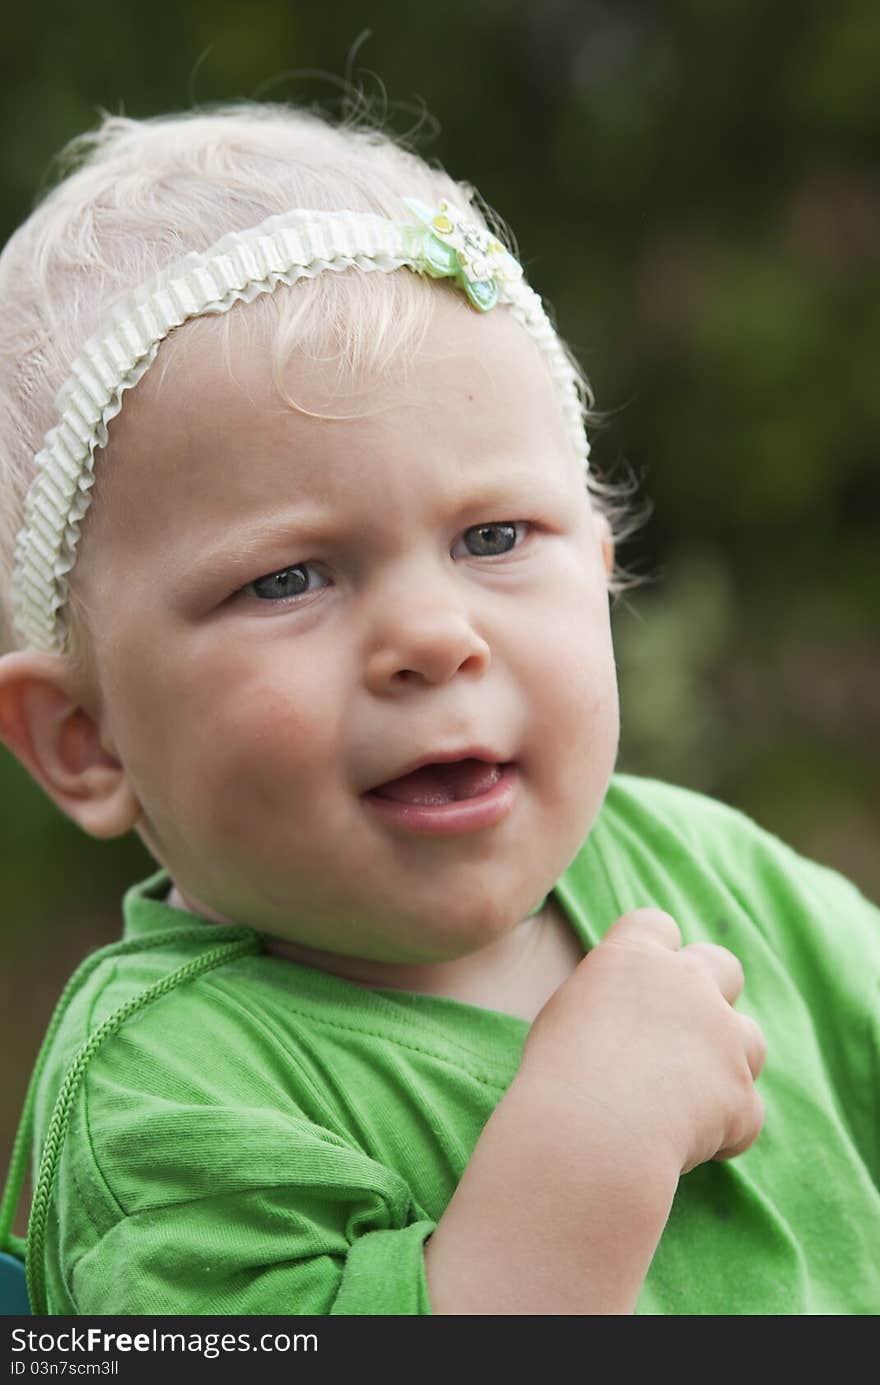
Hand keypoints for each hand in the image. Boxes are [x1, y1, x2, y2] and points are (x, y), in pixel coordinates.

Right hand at [520, 908, 765, 1175]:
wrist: (590, 1133)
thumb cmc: (558, 1075)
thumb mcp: (565, 1013)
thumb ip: (605, 997)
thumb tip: (618, 1012)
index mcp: (636, 957)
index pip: (656, 925)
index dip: (654, 949)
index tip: (641, 983)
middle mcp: (689, 985)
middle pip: (724, 965)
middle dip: (713, 993)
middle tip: (683, 1033)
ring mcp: (724, 1038)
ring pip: (750, 1039)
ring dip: (728, 1063)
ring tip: (688, 1100)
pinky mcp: (742, 1095)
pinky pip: (746, 1112)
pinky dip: (724, 1130)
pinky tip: (686, 1147)